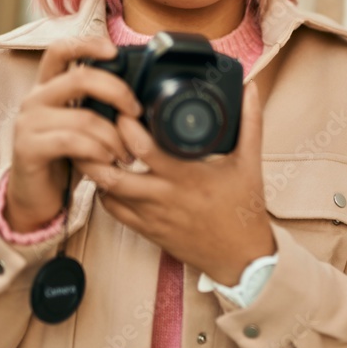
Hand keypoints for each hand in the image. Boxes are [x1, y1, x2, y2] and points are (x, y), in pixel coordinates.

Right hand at [5, 36, 142, 232]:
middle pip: (80, 78)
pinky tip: (107, 161)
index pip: (60, 50)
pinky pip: (72, 142)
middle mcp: (35, 98)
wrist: (37, 196)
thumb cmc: (68, 157)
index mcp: (49, 86)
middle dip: (118, 93)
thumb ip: (100, 105)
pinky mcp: (27, 147)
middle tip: (136, 112)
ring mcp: (28, 122)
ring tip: (125, 154)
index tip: (115, 51)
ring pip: (84, 117)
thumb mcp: (85, 125)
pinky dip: (98, 151)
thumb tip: (141, 96)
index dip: (87, 44)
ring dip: (114, 137)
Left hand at [76, 82, 275, 285]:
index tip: (123, 107)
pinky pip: (113, 211)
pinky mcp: (146, 230)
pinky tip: (109, 175)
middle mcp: (164, 197)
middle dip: (98, 147)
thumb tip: (250, 89)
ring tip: (97, 146)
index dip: (126, 125)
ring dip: (97, 168)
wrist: (241, 258)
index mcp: (188, 176)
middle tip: (96, 125)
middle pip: (113, 173)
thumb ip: (250, 122)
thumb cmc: (244, 210)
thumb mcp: (250, 162)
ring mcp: (152, 216)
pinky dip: (104, 191)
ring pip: (107, 192)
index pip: (144, 148)